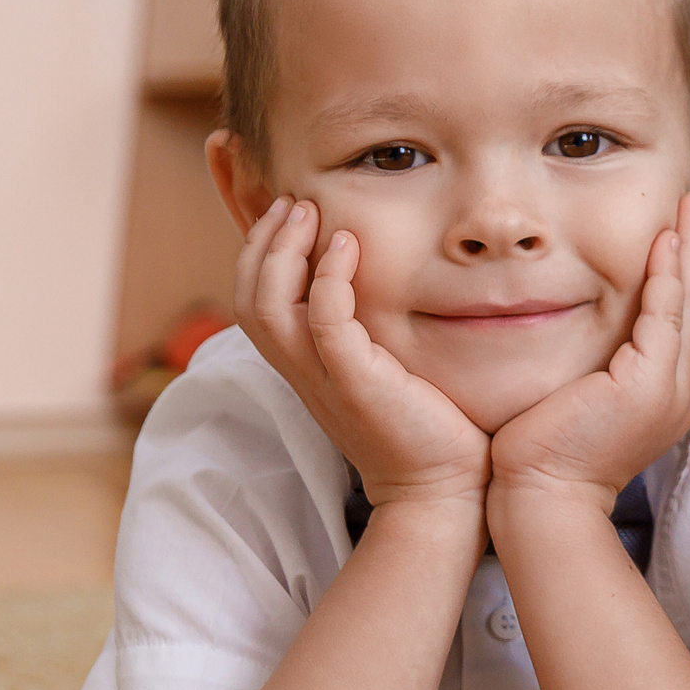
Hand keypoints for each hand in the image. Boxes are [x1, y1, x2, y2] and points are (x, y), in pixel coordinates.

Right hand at [235, 197, 488, 511]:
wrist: (443, 488)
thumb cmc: (425, 426)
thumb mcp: (384, 368)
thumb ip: (369, 331)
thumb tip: (380, 287)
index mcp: (303, 365)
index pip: (253, 298)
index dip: (255, 251)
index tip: (280, 207)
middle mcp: (301, 370)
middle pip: (246, 294)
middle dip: (262, 240)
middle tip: (292, 201)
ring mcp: (323, 378)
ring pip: (268, 304)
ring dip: (283, 250)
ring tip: (308, 210)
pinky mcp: (354, 382)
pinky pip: (323, 321)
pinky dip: (327, 278)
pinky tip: (348, 245)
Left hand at [489, 192, 689, 515]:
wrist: (540, 496)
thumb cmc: (545, 452)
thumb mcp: (584, 397)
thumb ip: (601, 362)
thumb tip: (591, 329)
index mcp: (670, 393)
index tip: (686, 229)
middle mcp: (683, 390)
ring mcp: (672, 389)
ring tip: (689, 207)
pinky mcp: (650, 385)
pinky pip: (666, 317)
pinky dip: (668, 275)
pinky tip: (665, 241)